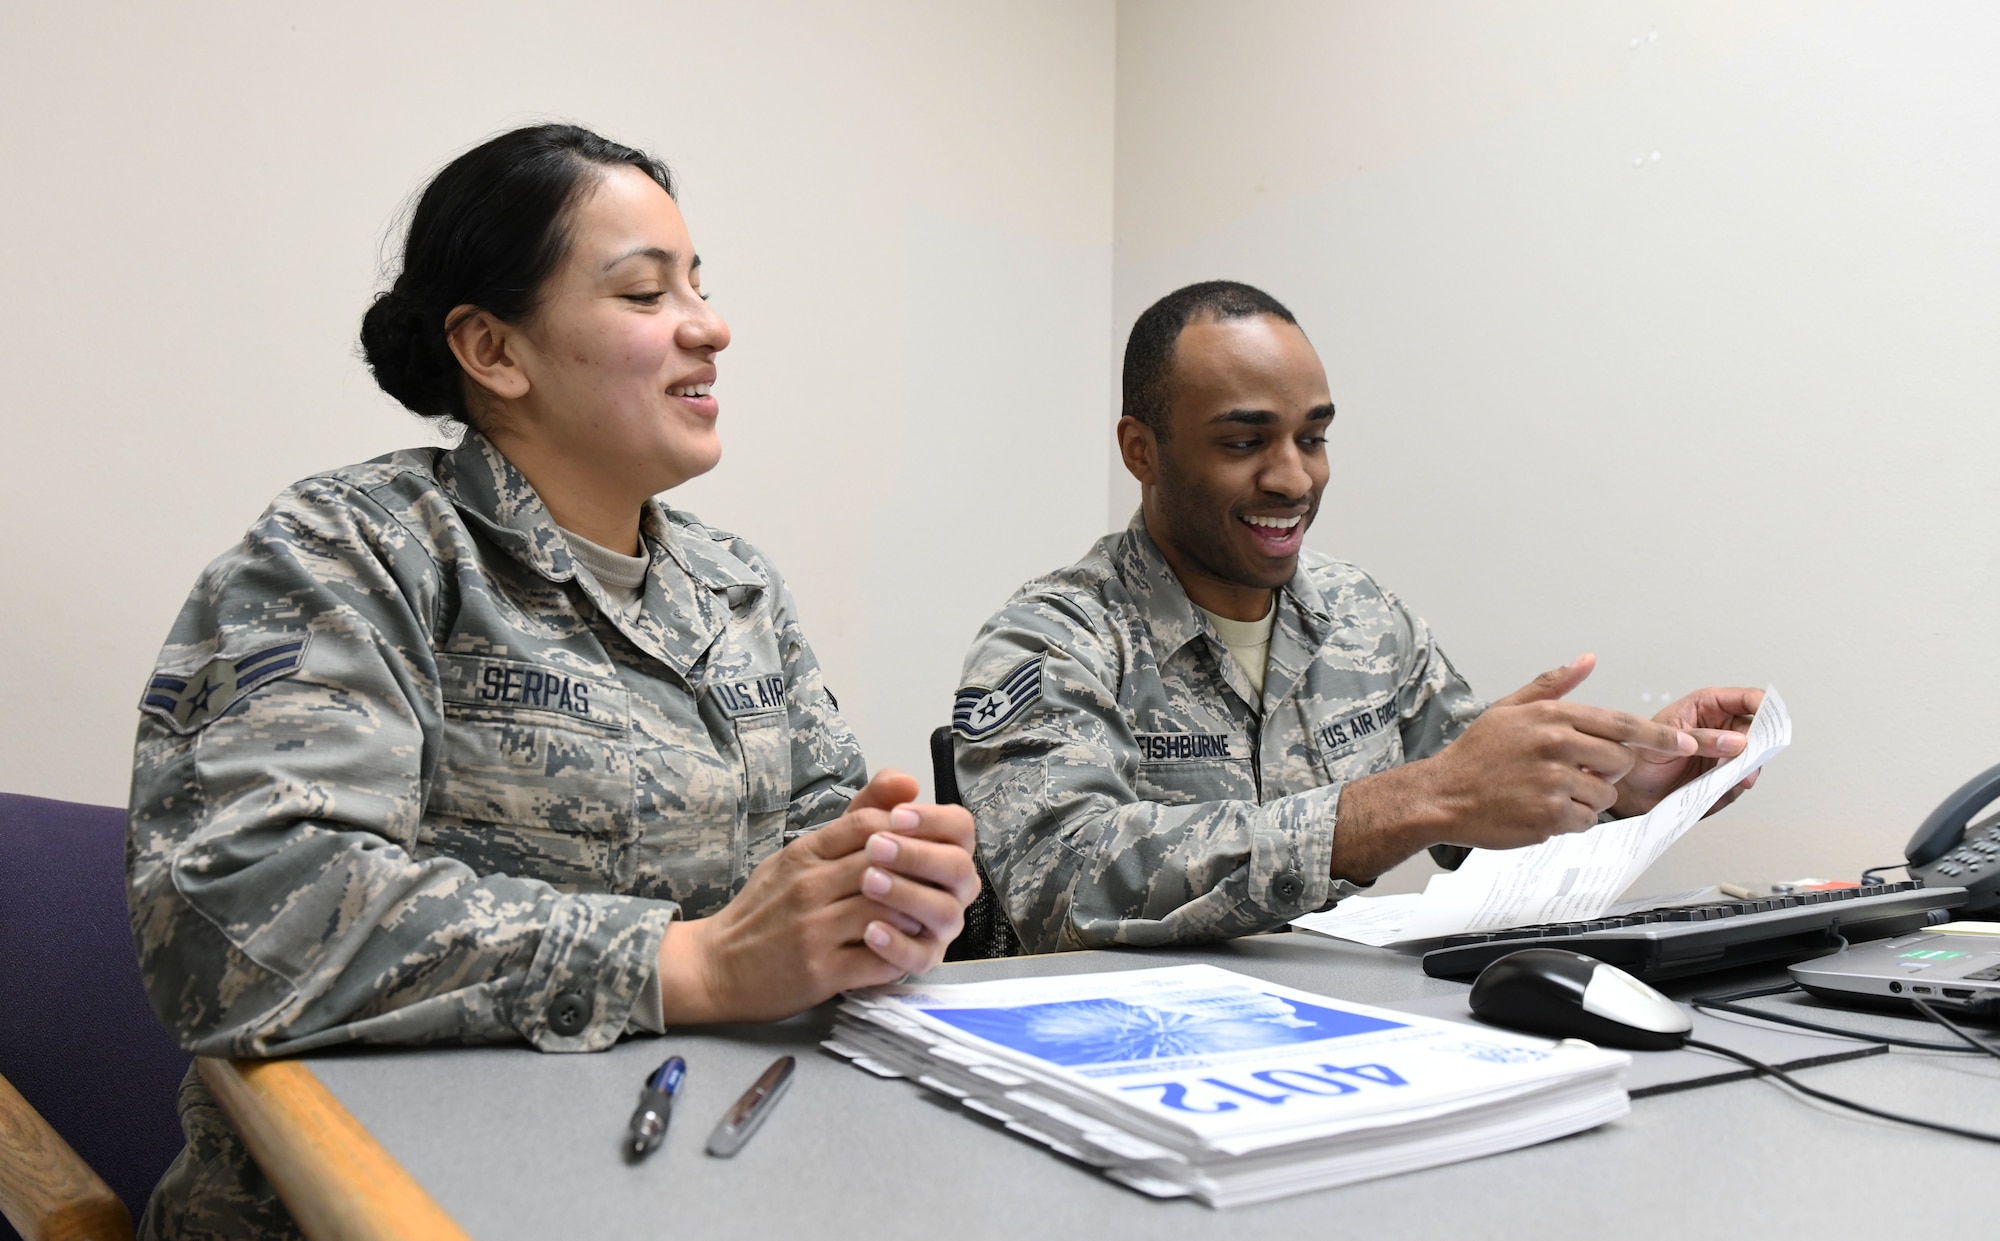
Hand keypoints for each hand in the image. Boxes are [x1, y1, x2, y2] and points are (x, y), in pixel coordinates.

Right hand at [655, 769, 976, 1023]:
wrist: (715, 967)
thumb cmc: (763, 911)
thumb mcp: (796, 856)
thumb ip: (849, 823)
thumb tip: (907, 781)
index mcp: (805, 854)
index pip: (869, 825)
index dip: (906, 832)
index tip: (921, 846)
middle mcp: (809, 887)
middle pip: (884, 864)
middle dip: (920, 872)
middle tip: (940, 882)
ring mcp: (814, 931)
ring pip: (886, 910)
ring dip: (916, 914)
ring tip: (927, 916)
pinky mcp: (820, 972)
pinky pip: (877, 960)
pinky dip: (901, 954)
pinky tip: (907, 949)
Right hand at [1330, 654, 1694, 881]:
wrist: (1441, 795)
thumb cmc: (1476, 755)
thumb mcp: (1510, 708)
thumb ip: (1553, 684)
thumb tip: (1586, 660)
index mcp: (1552, 716)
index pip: (1623, 724)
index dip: (1661, 737)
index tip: (1691, 745)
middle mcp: (1556, 744)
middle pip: (1621, 762)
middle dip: (1608, 773)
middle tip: (1574, 773)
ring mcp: (1554, 780)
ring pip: (1605, 795)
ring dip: (1587, 799)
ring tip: (1548, 792)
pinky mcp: (1550, 815)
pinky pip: (1586, 821)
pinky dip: (1571, 821)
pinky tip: (1542, 810)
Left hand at [1611, 685, 1764, 817]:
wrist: (1631, 791)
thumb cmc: (1641, 757)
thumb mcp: (1664, 741)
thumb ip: (1701, 739)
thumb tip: (1738, 741)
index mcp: (1705, 707)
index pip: (1744, 699)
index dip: (1763, 705)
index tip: (1770, 718)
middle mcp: (1719, 729)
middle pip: (1757, 732)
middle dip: (1756, 748)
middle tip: (1748, 761)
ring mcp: (1724, 755)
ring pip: (1752, 760)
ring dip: (1743, 772)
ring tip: (1725, 780)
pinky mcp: (1723, 778)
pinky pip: (1739, 783)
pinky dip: (1730, 789)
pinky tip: (1713, 791)